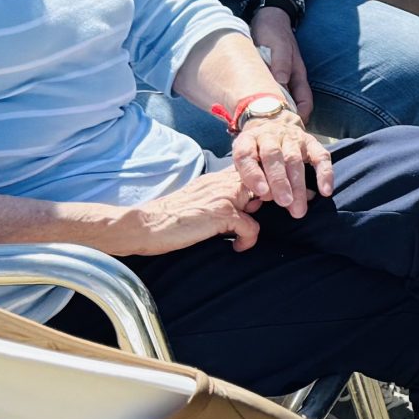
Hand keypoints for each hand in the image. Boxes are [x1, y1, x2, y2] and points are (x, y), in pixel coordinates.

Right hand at [124, 167, 263, 254]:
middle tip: (261, 219)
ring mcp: (224, 196)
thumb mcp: (198, 200)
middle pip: (264, 181)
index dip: (265, 185)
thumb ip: (219, 198)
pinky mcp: (222, 214)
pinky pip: (252, 227)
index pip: (252, 171)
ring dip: (260, 218)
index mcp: (216, 178)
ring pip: (263, 199)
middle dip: (272, 198)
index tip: (268, 201)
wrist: (146, 225)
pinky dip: (248, 240)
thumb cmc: (169, 218)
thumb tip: (242, 206)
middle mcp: (223, 181)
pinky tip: (237, 247)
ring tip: (247, 234)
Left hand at [232, 110, 335, 217]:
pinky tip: (325, 191)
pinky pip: (321, 156)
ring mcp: (292, 137)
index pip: (246, 154)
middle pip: (273, 155)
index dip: (253, 174)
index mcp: (248, 140)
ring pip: (294, 159)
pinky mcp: (311, 141)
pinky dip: (325, 174)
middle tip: (284, 202)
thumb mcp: (243, 161)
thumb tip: (266, 197)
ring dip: (298, 185)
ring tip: (298, 209)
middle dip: (279, 181)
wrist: (273, 126)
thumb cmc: (255, 153)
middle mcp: (270, 135)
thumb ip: (249, 179)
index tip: (262, 192)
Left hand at [249, 5, 313, 121]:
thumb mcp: (278, 46)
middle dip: (281, 122)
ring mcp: (277, 81)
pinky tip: (243, 111)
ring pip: (275, 104)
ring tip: (252, 126)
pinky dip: (256, 105)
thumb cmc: (274, 32)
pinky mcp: (264, 78)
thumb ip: (281, 63)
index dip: (300, 117)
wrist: (266, 18)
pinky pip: (263, 96)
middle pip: (289, 107)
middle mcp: (289, 81)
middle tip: (267, 134)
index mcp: (297, 75)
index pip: (305, 102)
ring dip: (266, 115)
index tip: (290, 129)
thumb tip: (281, 82)